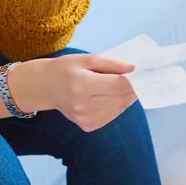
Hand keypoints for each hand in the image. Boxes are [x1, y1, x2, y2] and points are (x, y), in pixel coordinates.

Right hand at [10, 54, 137, 131]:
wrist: (46, 88)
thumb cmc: (65, 69)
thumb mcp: (86, 59)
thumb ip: (110, 64)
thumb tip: (132, 69)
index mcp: (81, 84)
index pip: (118, 85)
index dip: (132, 80)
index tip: (139, 74)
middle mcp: (83, 104)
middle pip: (121, 98)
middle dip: (132, 89)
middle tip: (134, 79)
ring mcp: (85, 118)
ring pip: (119, 109)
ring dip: (125, 98)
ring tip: (119, 87)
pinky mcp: (87, 126)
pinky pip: (111, 116)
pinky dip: (116, 106)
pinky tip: (109, 97)